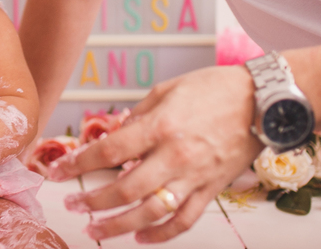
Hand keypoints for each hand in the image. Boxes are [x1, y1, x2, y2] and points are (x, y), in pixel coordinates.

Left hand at [51, 65, 261, 243]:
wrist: (263, 101)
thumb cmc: (215, 88)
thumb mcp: (167, 89)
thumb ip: (138, 114)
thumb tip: (114, 133)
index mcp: (160, 126)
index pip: (109, 151)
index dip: (78, 164)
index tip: (57, 172)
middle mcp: (175, 155)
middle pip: (125, 188)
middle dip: (92, 200)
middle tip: (71, 204)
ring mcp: (195, 176)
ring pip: (152, 211)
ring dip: (120, 225)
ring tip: (97, 230)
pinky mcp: (212, 189)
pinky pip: (185, 220)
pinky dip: (162, 234)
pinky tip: (142, 238)